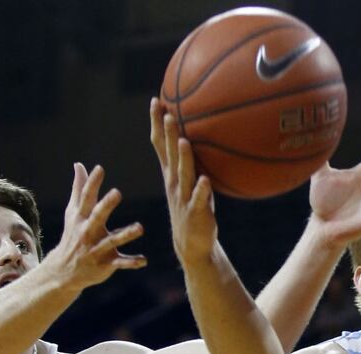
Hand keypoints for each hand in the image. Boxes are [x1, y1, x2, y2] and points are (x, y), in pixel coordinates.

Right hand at [46, 163, 145, 289]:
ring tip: (140, 227)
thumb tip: (79, 165)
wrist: (63, 271)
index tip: (99, 169)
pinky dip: (131, 262)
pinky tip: (144, 261)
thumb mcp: (73, 213)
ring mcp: (96, 249)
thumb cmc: (73, 235)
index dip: (92, 183)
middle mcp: (87, 232)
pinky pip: (120, 263)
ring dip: (126, 235)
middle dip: (106, 205)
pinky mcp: (105, 263)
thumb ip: (79, 189)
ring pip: (112, 241)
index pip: (86, 198)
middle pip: (97, 217)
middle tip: (117, 192)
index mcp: (81, 218)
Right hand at [150, 97, 216, 263]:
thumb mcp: (189, 182)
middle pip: (169, 154)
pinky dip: (201, 189)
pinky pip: (200, 198)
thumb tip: (197, 136)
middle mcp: (174, 183)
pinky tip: (204, 180)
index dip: (157, 123)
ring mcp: (184, 197)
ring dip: (183, 158)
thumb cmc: (193, 208)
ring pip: (183, 174)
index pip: (160, 144)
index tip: (156, 100)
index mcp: (170, 174)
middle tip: (166, 112)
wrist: (191, 245)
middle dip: (167, 133)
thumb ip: (190, 162)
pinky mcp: (197, 211)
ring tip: (184, 141)